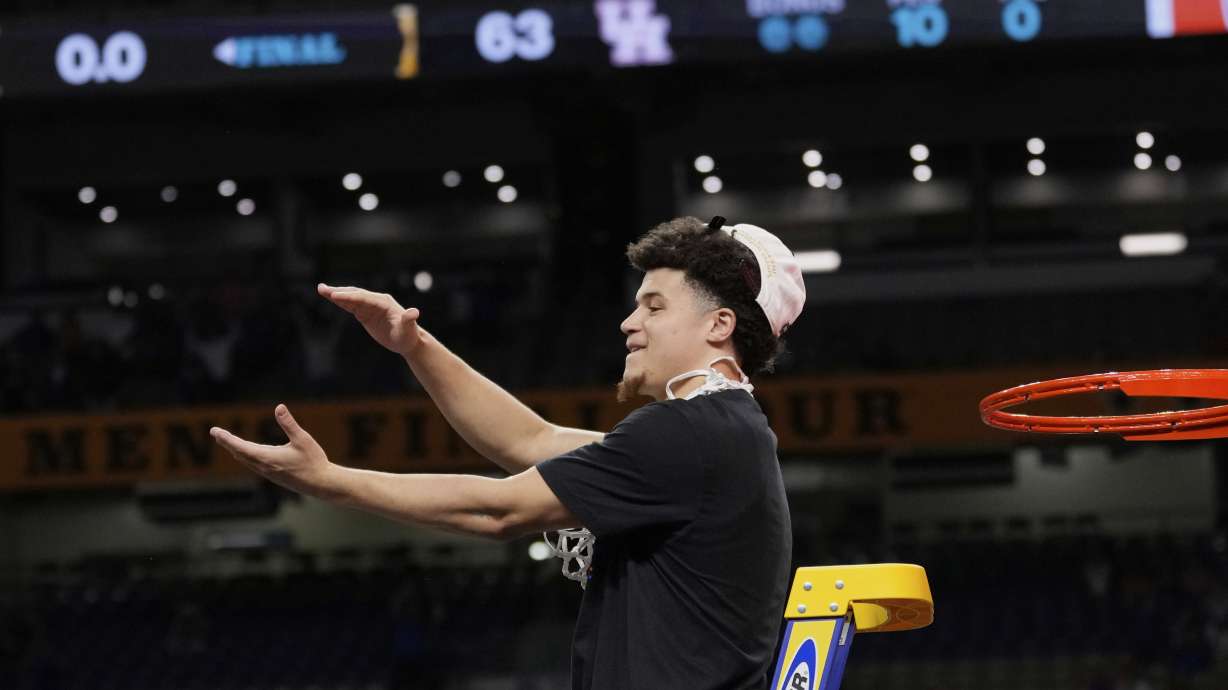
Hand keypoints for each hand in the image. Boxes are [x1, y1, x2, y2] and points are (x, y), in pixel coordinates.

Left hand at [211, 404, 340, 500]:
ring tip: (227, 441)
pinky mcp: (273, 476)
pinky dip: (245, 456)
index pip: (241, 446)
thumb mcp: (302, 439)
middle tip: (216, 433)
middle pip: (239, 453)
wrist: (321, 484)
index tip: (215, 431)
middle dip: (227, 442)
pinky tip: (246, 453)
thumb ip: (289, 424)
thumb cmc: (313, 461)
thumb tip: (279, 407)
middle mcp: (264, 466)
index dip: (226, 438)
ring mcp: (268, 472)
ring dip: (235, 449)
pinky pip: (253, 464)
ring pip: (245, 460)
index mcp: (267, 457)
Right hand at [318, 283, 422, 355]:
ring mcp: (370, 306)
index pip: (364, 298)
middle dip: (339, 292)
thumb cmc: (409, 335)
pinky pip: (351, 306)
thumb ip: (409, 320)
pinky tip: (330, 297)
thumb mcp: (409, 329)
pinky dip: (340, 302)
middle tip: (323, 289)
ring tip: (321, 289)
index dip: (350, 297)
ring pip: (351, 298)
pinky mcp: (366, 313)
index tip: (336, 296)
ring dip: (336, 294)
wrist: (408, 340)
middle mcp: (377, 301)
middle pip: (355, 294)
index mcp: (385, 303)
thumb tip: (414, 312)